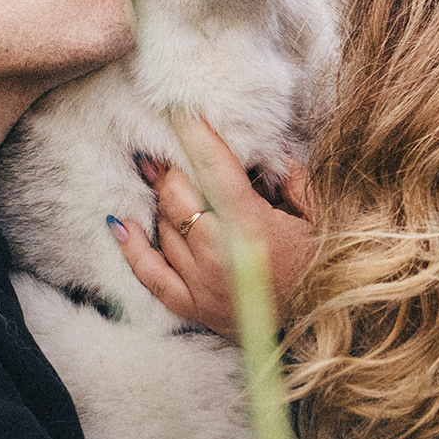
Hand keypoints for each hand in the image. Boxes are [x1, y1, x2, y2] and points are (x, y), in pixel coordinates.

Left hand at [110, 115, 316, 340]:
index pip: (214, 168)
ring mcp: (201, 283)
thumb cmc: (321, 269)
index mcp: (251, 226)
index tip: (178, 109)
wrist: (319, 329)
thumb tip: (271, 146)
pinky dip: (131, 248)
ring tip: (155, 175)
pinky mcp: (193, 306)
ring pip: (164, 228)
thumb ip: (293, 180)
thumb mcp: (317, 220)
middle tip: (166, 148)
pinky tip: (118, 223)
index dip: (194, 134)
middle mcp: (218, 253)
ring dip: (159, 200)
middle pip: (177, 196)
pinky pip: (150, 275)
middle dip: (170, 167)